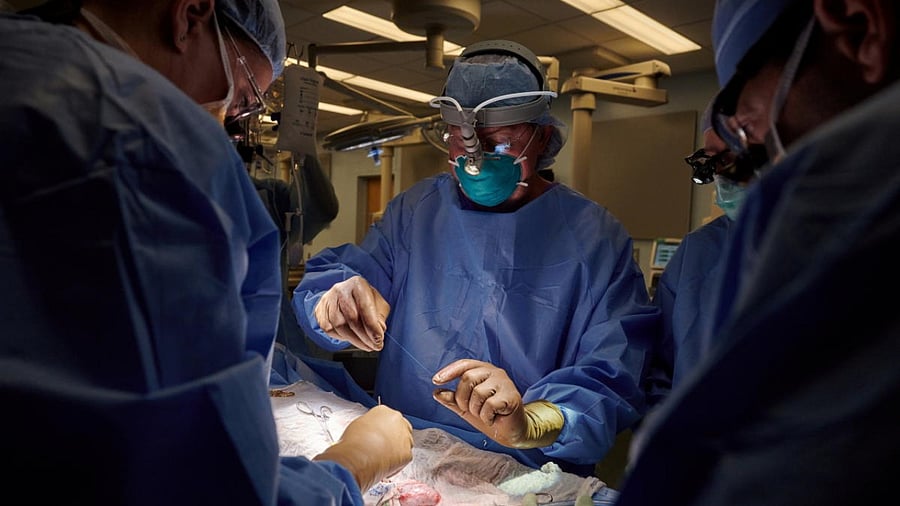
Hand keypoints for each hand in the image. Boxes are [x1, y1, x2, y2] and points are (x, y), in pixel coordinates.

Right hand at [313, 405, 412, 491]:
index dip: (384, 429)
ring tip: (382, 458)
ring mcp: (405, 437)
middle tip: (383, 447)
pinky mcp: (408, 453)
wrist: (357, 458)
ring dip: (397, 450)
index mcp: (384, 411)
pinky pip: (405, 458)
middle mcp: (398, 421)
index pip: (389, 418)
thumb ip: (370, 425)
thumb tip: (371, 431)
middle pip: (401, 428)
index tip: (379, 435)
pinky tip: (385, 465)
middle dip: (395, 437)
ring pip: (405, 444)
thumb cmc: (354, 442)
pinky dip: (397, 463)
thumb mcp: (357, 425)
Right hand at [314, 276, 389, 350]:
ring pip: (339, 325)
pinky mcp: (319, 310)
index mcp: (357, 284)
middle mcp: (341, 289)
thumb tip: (378, 331)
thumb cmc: (365, 300)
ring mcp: (328, 299)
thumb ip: (380, 317)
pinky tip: (351, 338)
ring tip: (365, 345)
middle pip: (351, 318)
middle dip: (364, 336)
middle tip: (374, 346)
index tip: (378, 340)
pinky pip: (329, 329)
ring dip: (354, 340)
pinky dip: (341, 337)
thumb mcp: (378, 304)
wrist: (347, 295)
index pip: (365, 307)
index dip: (372, 326)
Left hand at [431, 359, 562, 448]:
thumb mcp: (466, 408)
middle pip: (468, 378)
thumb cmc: (490, 415)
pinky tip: (493, 418)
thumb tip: (436, 392)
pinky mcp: (512, 396)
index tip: (436, 381)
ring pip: (478, 392)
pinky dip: (487, 416)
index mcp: (483, 371)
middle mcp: (494, 372)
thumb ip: (452, 400)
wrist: (510, 431)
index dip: (449, 371)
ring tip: (484, 414)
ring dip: (476, 410)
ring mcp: (504, 383)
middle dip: (462, 398)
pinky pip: (490, 405)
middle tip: (470, 410)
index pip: (464, 365)